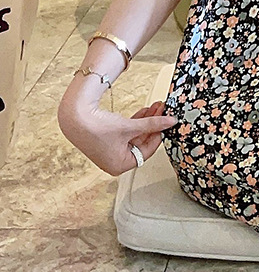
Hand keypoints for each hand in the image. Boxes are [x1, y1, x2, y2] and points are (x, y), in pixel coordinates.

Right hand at [58, 95, 177, 176]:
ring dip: (147, 120)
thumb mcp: (131, 127)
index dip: (159, 134)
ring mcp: (112, 150)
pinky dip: (137, 121)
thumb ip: (153, 124)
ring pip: (136, 134)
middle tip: (163, 110)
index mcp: (120, 165)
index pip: (148, 151)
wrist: (74, 117)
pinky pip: (128, 131)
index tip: (168, 122)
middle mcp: (115, 160)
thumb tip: (171, 122)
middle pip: (142, 141)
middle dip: (154, 124)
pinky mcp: (108, 139)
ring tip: (157, 106)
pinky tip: (146, 110)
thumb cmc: (98, 128)